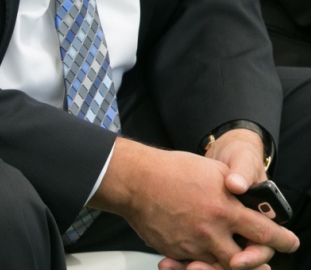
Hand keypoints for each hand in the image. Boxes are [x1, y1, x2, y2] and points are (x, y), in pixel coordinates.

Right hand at [89, 138, 298, 269]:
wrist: (136, 181)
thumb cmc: (171, 170)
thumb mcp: (210, 168)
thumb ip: (232, 186)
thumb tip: (246, 193)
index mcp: (225, 208)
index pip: (264, 231)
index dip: (282, 240)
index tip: (291, 242)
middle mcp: (213, 231)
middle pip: (246, 260)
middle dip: (257, 262)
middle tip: (264, 265)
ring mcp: (194, 245)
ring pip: (221, 266)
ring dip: (229, 265)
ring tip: (234, 262)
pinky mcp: (177, 251)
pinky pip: (194, 264)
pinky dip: (199, 264)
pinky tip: (200, 261)